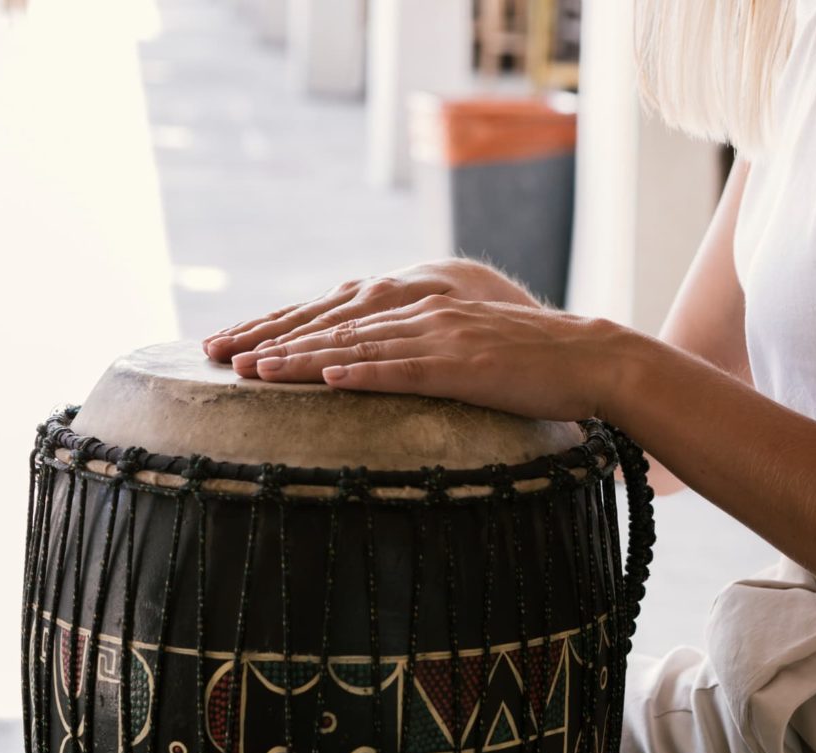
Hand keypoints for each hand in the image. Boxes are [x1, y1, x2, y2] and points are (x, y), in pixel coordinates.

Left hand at [202, 259, 538, 376]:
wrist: (590, 358)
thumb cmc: (533, 364)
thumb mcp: (470, 351)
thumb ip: (428, 355)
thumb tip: (386, 373)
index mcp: (422, 311)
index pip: (343, 321)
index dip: (289, 332)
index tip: (246, 347)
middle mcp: (424, 315)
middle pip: (336, 328)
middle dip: (277, 342)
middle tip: (225, 356)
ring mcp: (444, 336)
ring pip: (360, 345)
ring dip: (302, 358)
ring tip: (256, 370)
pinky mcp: (466, 365)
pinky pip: (406, 369)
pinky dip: (364, 372)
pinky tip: (328, 377)